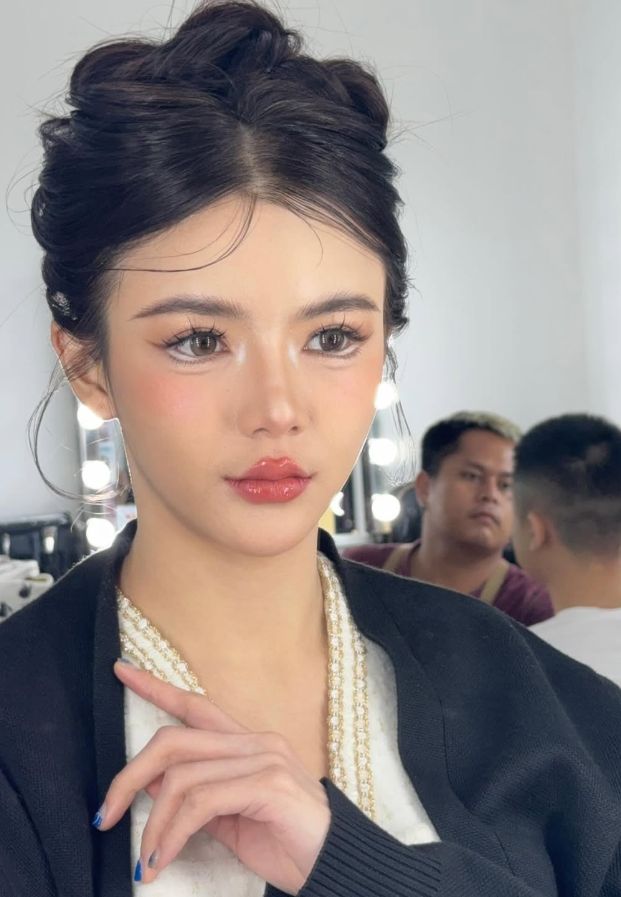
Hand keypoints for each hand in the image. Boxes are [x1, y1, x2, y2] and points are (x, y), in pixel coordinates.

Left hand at [96, 661, 330, 893]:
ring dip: (154, 824)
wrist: (334, 865)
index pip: (195, 705)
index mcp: (247, 743)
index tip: (122, 671)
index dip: (156, 688)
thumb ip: (196, 796)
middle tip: (106, 813)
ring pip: (182, 777)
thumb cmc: (285, 842)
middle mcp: (255, 741)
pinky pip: (202, 802)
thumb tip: (149, 785)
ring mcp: (263, 758)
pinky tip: (164, 858)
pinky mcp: (268, 784)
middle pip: (175, 740)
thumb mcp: (230, 818)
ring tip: (146, 859)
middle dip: (131, 775)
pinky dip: (174, 833)